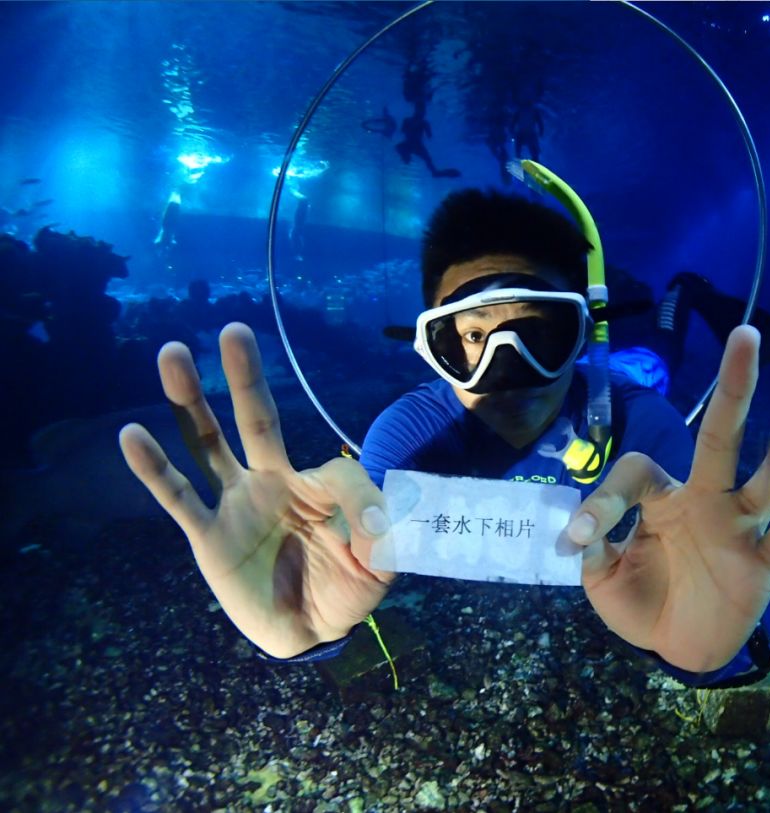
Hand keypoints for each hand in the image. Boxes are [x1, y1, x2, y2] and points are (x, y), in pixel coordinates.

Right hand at [119, 323, 392, 658]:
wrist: (307, 632)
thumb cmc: (343, 588)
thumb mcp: (379, 562)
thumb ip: (383, 532)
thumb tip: (378, 514)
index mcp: (316, 486)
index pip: (337, 472)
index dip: (360, 501)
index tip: (375, 533)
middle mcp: (271, 483)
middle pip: (257, 420)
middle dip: (246, 377)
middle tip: (236, 329)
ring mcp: (235, 504)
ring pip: (208, 444)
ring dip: (191, 401)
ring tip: (173, 353)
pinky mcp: (208, 536)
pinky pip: (178, 497)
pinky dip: (154, 468)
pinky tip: (131, 436)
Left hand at [567, 325, 769, 672]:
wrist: (678, 650)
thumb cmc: (642, 603)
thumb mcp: (602, 577)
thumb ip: (594, 547)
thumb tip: (577, 530)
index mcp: (663, 499)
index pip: (639, 471)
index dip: (607, 498)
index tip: (582, 534)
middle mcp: (706, 500)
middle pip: (723, 436)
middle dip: (735, 387)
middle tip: (745, 334)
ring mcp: (741, 527)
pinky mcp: (766, 562)